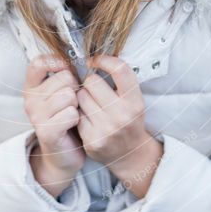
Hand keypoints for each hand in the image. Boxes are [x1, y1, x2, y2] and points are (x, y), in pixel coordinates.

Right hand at [22, 55, 85, 197]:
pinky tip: (73, 125)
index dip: (57, 62)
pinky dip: (78, 119)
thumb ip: (65, 75)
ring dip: (78, 105)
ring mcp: (36, 116)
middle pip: (63, 77)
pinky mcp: (46, 131)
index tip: (69, 71)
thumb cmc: (67, 118)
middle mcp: (30, 99)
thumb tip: (80, 57)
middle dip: (75, 88)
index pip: (38, 62)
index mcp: (32, 86)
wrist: (64, 154)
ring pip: (69, 95)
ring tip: (73, 114)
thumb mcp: (62, 92)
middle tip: (73, 102)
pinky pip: (70, 113)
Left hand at [75, 55, 162, 194]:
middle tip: (95, 91)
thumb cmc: (128, 119)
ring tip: (92, 106)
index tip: (95, 60)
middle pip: (92, 81)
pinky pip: (76, 114)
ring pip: (80, 96)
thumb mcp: (133, 99)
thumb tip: (92, 57)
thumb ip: (119, 80)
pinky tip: (87, 120)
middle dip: (90, 83)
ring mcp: (107, 128)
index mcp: (135, 101)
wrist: (130, 154)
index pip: (120, 69)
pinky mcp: (92, 140)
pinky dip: (79, 114)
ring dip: (82, 97)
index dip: (104, 60)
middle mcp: (123, 114)